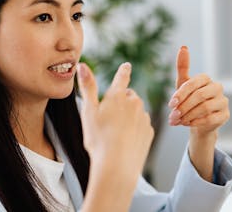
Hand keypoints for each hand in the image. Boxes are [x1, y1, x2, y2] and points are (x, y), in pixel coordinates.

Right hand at [77, 62, 153, 185]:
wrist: (116, 166)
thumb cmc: (98, 139)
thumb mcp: (88, 111)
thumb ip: (87, 86)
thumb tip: (82, 65)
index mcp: (118, 96)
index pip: (122, 77)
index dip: (123, 71)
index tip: (127, 65)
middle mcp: (134, 103)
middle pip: (129, 96)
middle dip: (121, 102)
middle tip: (108, 118)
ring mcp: (144, 117)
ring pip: (136, 111)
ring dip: (128, 116)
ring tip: (115, 132)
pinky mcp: (149, 132)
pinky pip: (142, 125)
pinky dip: (135, 130)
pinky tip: (125, 140)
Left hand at [168, 46, 228, 137]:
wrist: (197, 122)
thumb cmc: (189, 100)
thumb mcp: (182, 84)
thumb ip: (182, 67)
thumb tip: (183, 47)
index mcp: (206, 78)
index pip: (193, 83)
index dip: (180, 94)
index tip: (170, 104)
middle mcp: (217, 87)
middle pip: (199, 96)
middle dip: (184, 107)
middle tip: (173, 116)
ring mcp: (223, 101)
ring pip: (205, 108)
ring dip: (189, 115)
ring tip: (178, 120)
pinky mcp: (225, 114)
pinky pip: (211, 118)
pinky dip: (196, 122)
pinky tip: (188, 123)